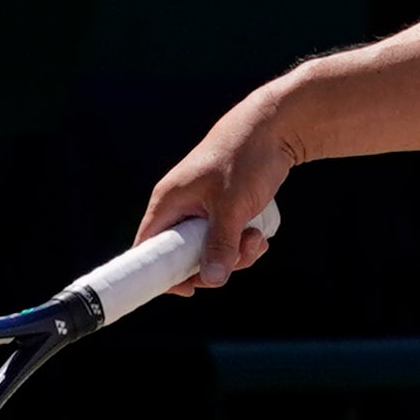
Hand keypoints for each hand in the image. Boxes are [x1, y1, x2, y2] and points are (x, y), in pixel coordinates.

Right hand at [134, 93, 290, 292]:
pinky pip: (225, 240)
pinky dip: (242, 244)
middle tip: (240, 254)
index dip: (161, 275)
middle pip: (184, 258)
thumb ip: (220, 245)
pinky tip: (259, 234)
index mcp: (168, 204)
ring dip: (236, 255)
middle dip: (215, 264)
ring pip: (209, 251)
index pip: (147, 250)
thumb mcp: (231, 207)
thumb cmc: (243, 158)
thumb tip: (211, 281)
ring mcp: (200, 209)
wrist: (272, 129)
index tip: (188, 290)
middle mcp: (179, 209)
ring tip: (257, 238)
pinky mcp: (220, 210)